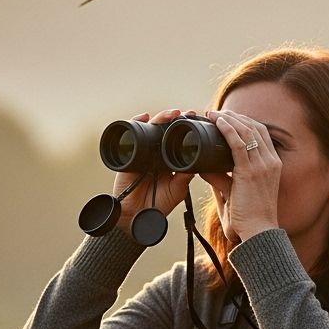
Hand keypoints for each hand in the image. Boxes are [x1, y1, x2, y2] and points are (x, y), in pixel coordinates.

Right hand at [110, 109, 196, 239]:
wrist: (138, 216)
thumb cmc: (159, 204)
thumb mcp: (179, 188)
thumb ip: (187, 175)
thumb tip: (199, 161)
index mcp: (170, 159)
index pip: (179, 139)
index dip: (187, 128)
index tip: (199, 119)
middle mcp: (157, 153)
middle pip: (166, 130)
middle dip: (176, 119)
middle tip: (188, 113)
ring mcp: (143, 152)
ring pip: (151, 129)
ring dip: (161, 118)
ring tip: (172, 113)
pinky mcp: (128, 155)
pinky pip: (131, 135)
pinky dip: (135, 123)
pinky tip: (144, 116)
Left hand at [197, 109, 280, 243]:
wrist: (257, 231)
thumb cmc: (248, 217)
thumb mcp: (235, 192)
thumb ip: (221, 179)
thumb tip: (203, 168)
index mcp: (272, 165)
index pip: (261, 134)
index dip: (245, 122)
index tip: (228, 118)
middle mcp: (271, 162)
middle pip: (255, 128)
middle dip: (236, 116)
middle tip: (216, 112)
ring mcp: (262, 165)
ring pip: (247, 131)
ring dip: (229, 118)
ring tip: (212, 113)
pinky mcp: (250, 171)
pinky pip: (238, 143)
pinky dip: (227, 129)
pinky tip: (217, 121)